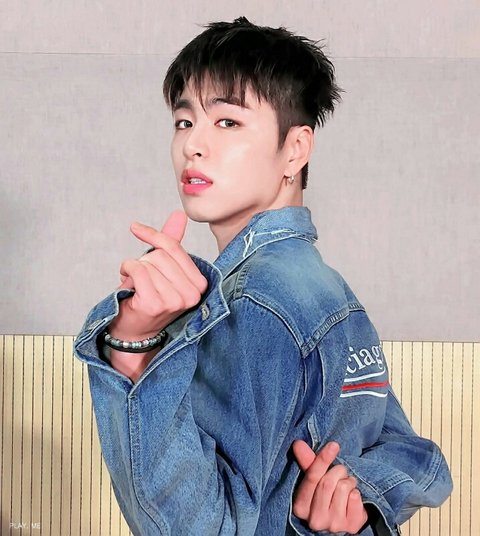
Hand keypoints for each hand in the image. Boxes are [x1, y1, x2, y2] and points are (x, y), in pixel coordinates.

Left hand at [109, 210, 207, 340]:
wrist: (134, 333)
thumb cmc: (149, 299)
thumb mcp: (163, 269)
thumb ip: (172, 243)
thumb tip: (179, 214)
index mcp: (199, 283)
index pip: (175, 247)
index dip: (154, 235)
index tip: (136, 228)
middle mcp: (192, 294)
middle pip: (160, 254)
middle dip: (144, 261)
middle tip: (142, 279)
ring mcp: (175, 300)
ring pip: (148, 263)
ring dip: (134, 270)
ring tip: (136, 286)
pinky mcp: (156, 304)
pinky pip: (138, 270)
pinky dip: (127, 271)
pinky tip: (128, 284)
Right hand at [292, 440, 367, 533]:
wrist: (343, 518)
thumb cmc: (325, 495)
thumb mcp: (314, 480)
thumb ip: (307, 462)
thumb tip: (298, 443)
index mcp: (300, 507)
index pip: (311, 478)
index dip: (322, 460)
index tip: (333, 445)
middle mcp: (315, 520)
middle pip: (328, 482)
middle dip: (338, 471)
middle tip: (340, 472)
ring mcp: (333, 526)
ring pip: (343, 488)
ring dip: (348, 481)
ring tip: (346, 486)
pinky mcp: (351, 527)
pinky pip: (356, 498)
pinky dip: (357, 492)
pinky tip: (352, 498)